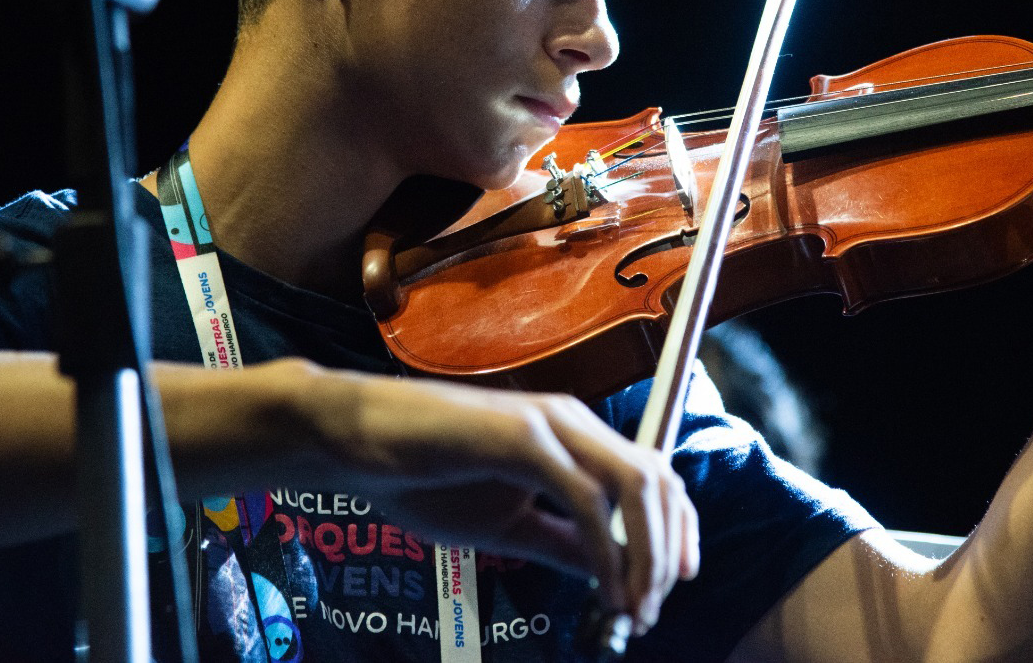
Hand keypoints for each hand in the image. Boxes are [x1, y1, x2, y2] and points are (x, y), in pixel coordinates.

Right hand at [298, 369, 699, 632]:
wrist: (357, 443)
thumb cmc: (424, 476)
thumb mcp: (508, 523)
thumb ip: (562, 542)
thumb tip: (611, 573)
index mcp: (574, 436)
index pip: (653, 476)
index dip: (675, 532)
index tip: (670, 587)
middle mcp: (573, 422)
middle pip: (657, 481)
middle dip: (667, 551)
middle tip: (650, 610)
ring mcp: (551, 425)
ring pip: (635, 485)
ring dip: (646, 556)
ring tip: (633, 608)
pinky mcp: (523, 439)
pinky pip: (586, 498)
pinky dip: (607, 550)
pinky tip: (605, 590)